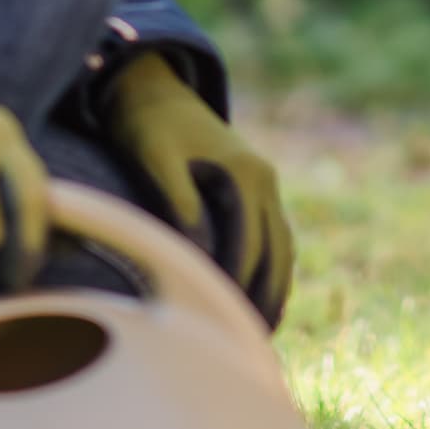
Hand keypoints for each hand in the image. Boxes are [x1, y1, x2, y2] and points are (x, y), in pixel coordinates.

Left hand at [101, 53, 294, 326]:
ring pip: (282, 247)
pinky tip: (258, 296)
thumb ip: (179, 204)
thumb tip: (200, 255)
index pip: (249, 245)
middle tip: (248, 342)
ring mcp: (265, 182)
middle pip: (276, 252)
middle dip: (264, 297)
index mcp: (246, 172)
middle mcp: (265, 178)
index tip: (223, 322)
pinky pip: (274, 237)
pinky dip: (272, 269)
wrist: (152, 87)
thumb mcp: (157, 160)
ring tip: (260, 331)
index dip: (237, 285)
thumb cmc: (147, 125)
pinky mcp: (255, 188)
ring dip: (274, 288)